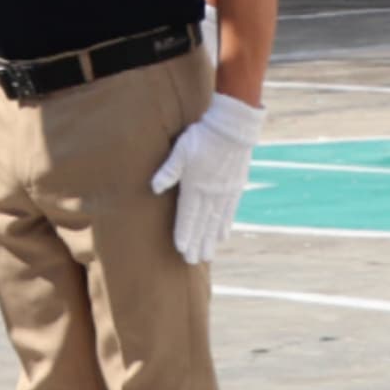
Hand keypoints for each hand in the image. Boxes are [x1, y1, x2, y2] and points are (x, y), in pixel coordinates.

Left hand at [149, 93, 266, 263]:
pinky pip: (229, 212)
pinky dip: (224, 225)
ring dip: (210, 240)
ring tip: (206, 256)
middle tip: (192, 260)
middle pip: (202, 224)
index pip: (188, 215)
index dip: (184, 233)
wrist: (233, 128)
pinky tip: (222, 237)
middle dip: (196, 243)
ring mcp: (225, 192)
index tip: (181, 249)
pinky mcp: (235, 187)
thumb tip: (154, 187)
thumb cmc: (202, 136)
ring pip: (216, 221)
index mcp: (195, 185)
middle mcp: (211, 193)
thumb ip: (169, 170)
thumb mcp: (181, 150)